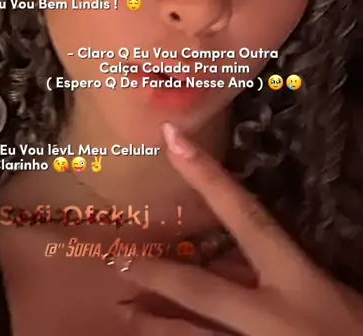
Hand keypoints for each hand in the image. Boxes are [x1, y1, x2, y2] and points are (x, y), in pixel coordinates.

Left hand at [116, 123, 362, 335]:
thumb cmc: (354, 325)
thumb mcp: (320, 289)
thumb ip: (273, 271)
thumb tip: (225, 254)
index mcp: (296, 279)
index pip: (245, 216)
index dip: (208, 177)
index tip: (172, 139)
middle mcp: (268, 317)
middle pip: (200, 290)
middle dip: (156, 276)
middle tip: (117, 261)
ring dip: (154, 324)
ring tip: (123, 311)